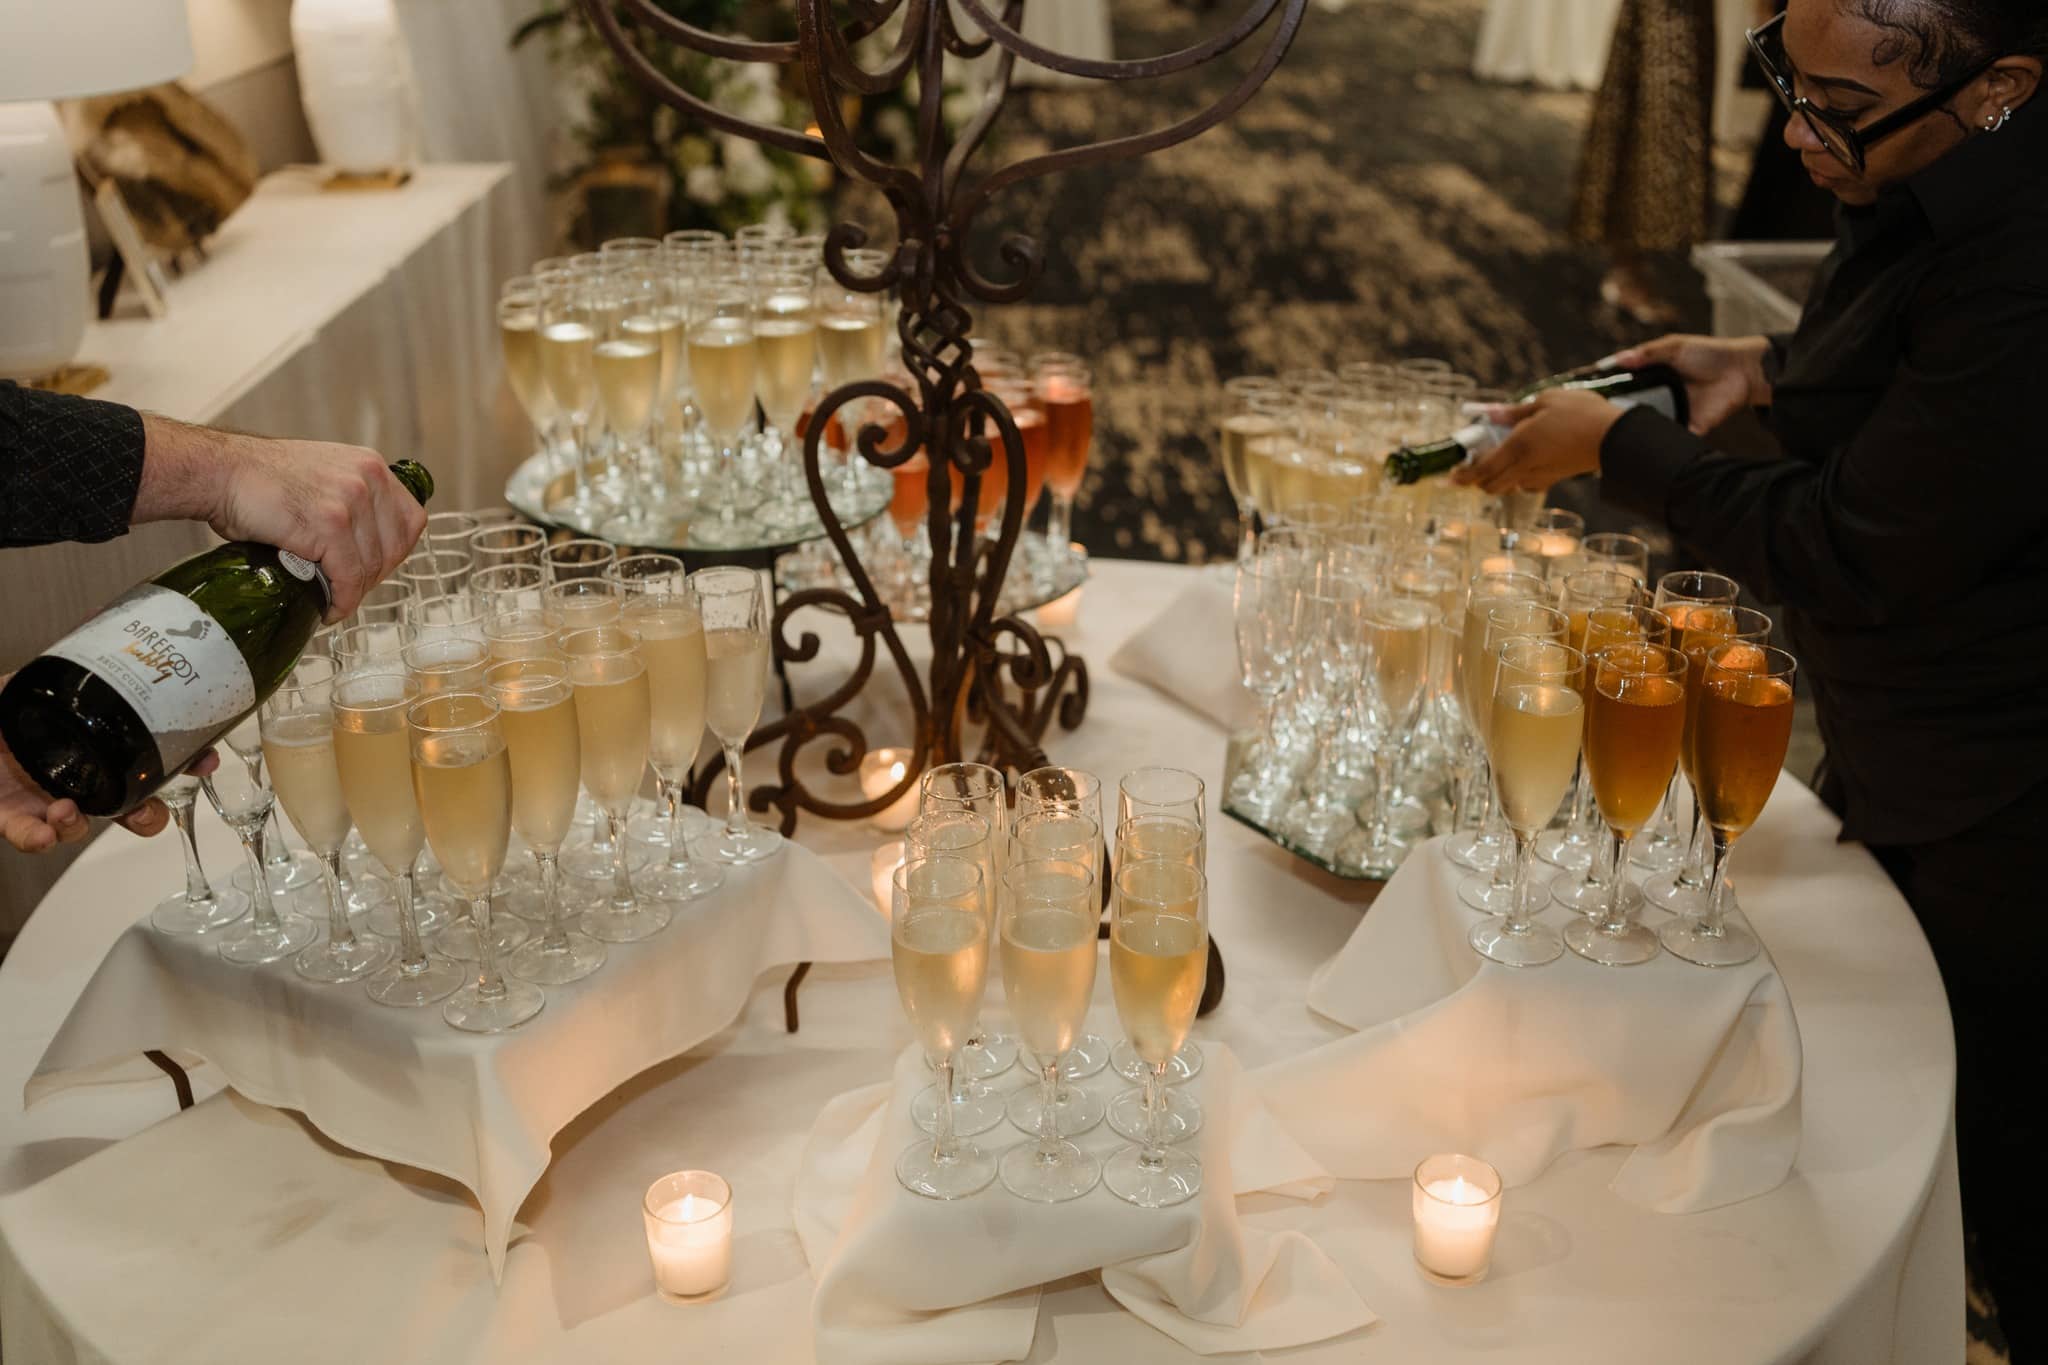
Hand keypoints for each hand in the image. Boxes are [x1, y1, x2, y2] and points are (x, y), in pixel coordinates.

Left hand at [0, 684, 216, 851]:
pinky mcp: (6, 816)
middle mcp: (70, 776)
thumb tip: (98, 618)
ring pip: (79, 828)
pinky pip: (28, 838)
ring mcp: (39, 800)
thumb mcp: (29, 679)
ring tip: (69, 811)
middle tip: (147, 813)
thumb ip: (64, 663)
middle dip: (146, 817)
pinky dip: (39, 839)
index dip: (177, 764)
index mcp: (86, 745)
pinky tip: (44, 831)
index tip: (203, 762)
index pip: (142, 760)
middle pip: (123, 808)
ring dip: (83, 826)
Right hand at [210, 439, 425, 622]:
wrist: (218, 472)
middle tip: (348, 589)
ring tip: (333, 599)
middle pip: (396, 547)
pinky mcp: (329, 524)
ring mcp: (350, 500)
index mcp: (370, 466)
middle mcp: (368, 478)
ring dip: (354, 592)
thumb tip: (365, 547)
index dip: (394, 552)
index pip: (410, 521)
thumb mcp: (322, 477)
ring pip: (372, 566)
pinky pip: (348, 576)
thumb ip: (350, 501)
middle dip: (374, 576)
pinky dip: (341, 599)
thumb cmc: (259, 480)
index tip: (372, 569)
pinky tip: (328, 606)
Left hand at [1453, 389, 1620, 494]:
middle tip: (1472, 461)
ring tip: (1496, 457)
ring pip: (1507, 486)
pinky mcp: (1554, 478)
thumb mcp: (1544, 401)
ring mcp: (1540, 476)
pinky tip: (1522, 461)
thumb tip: (1487, 413)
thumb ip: (1512, 412)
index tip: (1449, 477)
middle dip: (1477, 478)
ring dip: (1496, 478)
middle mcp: (1526, 466)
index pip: (1482, 470)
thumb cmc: (1581, 412)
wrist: (1617, 437)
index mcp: (1519, 446)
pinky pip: (1526, 484)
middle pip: (1490, 485)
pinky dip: (1516, 478)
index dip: (1462, 477)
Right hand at [1609, 333, 1771, 435]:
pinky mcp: (1689, 426)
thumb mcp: (1675, 347)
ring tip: (1615, 434)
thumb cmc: (1710, 353)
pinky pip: (1671, 438)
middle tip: (1599, 419)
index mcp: (1654, 377)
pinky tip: (1645, 443)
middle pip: (1632, 409)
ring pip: (1649, 425)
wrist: (1742, 371)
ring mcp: (1674, 413)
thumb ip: (1648, 353)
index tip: (1590, 396)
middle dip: (1617, 415)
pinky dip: (1661, 442)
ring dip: (1636, 429)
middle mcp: (1661, 397)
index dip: (1610, 391)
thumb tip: (1619, 359)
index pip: (1627, 386)